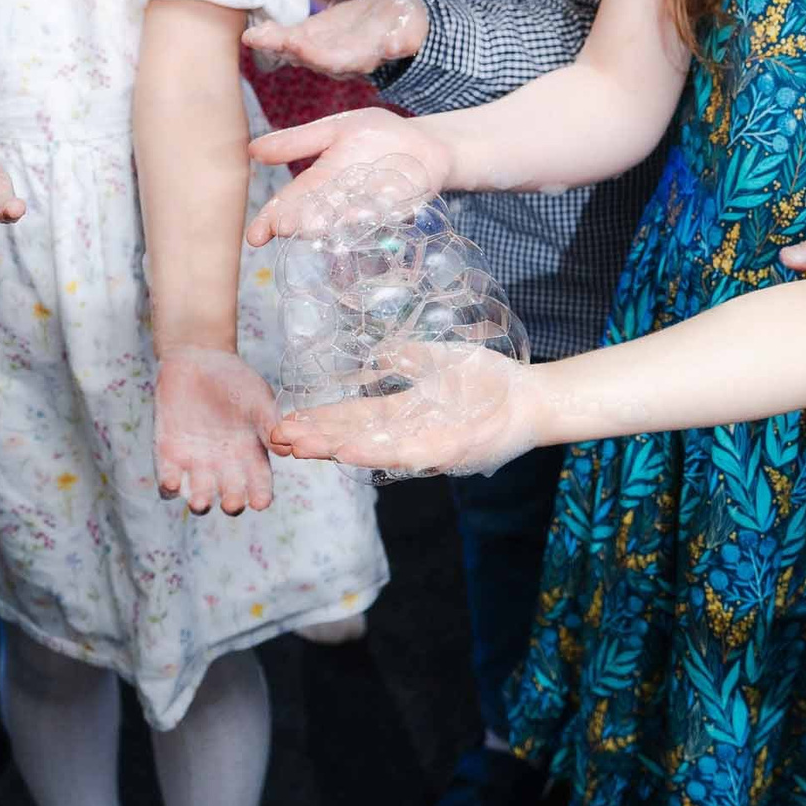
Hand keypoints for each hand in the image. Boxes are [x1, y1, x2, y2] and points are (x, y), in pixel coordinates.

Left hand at [154, 348, 279, 512]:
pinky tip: (171, 483)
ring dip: (200, 503)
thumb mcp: (258, 398)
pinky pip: (168, 480)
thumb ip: (269, 423)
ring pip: (198, 495)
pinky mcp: (168, 454)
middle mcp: (225, 466)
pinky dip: (168, 487)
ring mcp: (196, 462)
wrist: (196, 357)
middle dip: (231, 503)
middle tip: (232, 503)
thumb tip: (286, 449)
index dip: (260, 496)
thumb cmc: (234, 378)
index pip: (258, 484)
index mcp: (251, 455)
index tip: (260, 502)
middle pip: (230, 495)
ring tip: (200, 503)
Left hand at [243, 0, 427, 78]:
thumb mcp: (412, 29)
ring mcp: (322, 49)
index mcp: (359, 59)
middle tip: (259, 38)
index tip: (296, 43)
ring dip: (272, 43)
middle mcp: (337, 60)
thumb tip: (397, 46)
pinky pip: (289, 37)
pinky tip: (253, 31)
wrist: (401, 24)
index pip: (334, 59)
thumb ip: (406, 38)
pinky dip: (271, 35)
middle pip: (306, 57)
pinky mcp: (313, 35)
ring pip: (293, 50)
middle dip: (283, 48)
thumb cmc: (409, 26)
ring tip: (252, 36)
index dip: (314, 52)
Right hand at [246, 112, 456, 244]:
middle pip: (313, 216)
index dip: (271, 218)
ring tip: (311, 226)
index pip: (289, 203)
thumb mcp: (334, 129)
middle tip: (281, 229)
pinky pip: (381, 214)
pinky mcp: (396, 211)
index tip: (255, 235)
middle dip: (298, 223)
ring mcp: (367, 210)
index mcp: (320, 182)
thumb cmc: (376, 135)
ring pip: (343, 221)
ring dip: (330, 224)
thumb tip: (252, 150)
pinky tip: (360, 213)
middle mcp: (340, 203)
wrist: (426, 144)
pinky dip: (372, 214)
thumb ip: (298, 142)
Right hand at [269, 343, 534, 477]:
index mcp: (401, 414)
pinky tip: (346, 450)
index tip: (284, 419)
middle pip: (350, 436)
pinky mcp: (444, 451)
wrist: (530, 396)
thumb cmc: (486, 380)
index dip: (317, 420)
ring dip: (332, 447)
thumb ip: (406, 357)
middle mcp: (405, 434)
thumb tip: (377, 351)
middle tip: (274, 438)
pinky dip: (372, 452)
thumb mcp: (437, 360)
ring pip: (368, 449)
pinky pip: (402, 453)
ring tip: (298, 446)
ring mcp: (423, 445)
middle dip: (312, 438)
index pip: (350, 418)